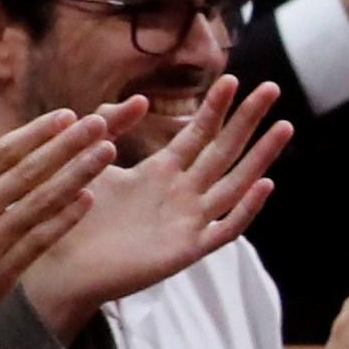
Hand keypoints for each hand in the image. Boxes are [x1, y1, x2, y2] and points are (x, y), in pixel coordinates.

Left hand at [26, 81, 279, 331]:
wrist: (64, 269)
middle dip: (247, 120)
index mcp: (161, 173)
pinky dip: (246, 209)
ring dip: (260, 157)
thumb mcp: (90, 164)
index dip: (214, 107)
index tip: (230, 78)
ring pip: (234, 184)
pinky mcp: (187, 249)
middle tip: (271, 88)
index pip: (197, 134)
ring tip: (283, 127)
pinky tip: (264, 185)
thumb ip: (107, 129)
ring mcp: (188, 221)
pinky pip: (225, 229)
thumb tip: (140, 100)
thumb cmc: (75, 220)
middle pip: (223, 151)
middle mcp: (181, 194)